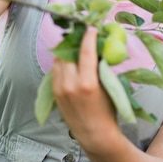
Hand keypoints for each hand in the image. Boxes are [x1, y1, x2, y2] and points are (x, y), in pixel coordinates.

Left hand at [51, 28, 118, 144]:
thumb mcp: (109, 86)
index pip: (85, 52)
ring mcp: (59, 88)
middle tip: (82, 35)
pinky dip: (62, 63)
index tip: (91, 28)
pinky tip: (69, 61)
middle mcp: (70, 84)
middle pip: (67, 53)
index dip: (88, 36)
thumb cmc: (108, 110)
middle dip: (74, 42)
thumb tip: (98, 46)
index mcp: (87, 83)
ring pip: (58, 60)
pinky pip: (55, 70)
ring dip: (66, 52)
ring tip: (75, 47)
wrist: (94, 133)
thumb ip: (101, 66)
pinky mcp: (54, 92)